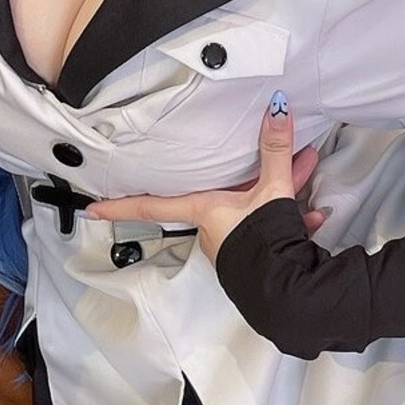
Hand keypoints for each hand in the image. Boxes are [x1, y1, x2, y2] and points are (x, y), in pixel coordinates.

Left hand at [85, 91, 324, 262]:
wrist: (292, 294)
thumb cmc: (267, 244)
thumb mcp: (272, 191)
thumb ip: (275, 150)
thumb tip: (276, 109)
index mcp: (204, 211)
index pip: (150, 206)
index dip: (119, 206)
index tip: (90, 209)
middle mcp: (213, 229)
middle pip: (221, 194)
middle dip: (248, 177)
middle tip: (253, 163)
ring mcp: (234, 244)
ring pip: (251, 208)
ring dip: (277, 193)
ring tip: (303, 172)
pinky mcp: (257, 257)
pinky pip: (269, 228)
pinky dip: (290, 218)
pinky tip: (314, 214)